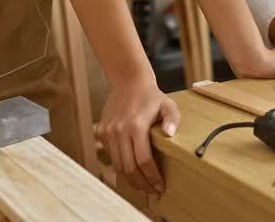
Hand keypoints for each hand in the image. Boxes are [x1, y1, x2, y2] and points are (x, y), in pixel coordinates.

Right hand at [94, 77, 180, 196]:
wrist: (128, 82)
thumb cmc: (151, 96)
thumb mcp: (168, 104)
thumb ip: (172, 119)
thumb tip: (170, 134)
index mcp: (136, 126)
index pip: (143, 160)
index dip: (152, 177)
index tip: (160, 186)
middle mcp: (119, 131)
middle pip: (129, 168)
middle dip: (141, 184)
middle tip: (152, 192)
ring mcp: (108, 132)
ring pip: (118, 165)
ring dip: (131, 179)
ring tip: (143, 186)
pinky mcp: (102, 132)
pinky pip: (111, 156)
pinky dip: (121, 167)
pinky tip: (132, 172)